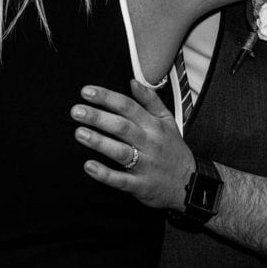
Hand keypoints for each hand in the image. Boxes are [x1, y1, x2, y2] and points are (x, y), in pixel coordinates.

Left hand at [71, 80, 195, 210]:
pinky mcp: (141, 186)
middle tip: (76, 111)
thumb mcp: (168, 121)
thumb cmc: (173, 149)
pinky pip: (121, 180)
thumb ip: (150, 101)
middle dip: (98, 117)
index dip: (107, 97)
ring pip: (120, 151)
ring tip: (79, 133)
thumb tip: (133, 81)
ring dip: (99, 142)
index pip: (128, 106)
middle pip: (122, 126)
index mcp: (153, 125)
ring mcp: (145, 165)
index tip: (86, 91)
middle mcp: (149, 143)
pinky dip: (105, 174)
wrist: (191, 184)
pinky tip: (88, 166)